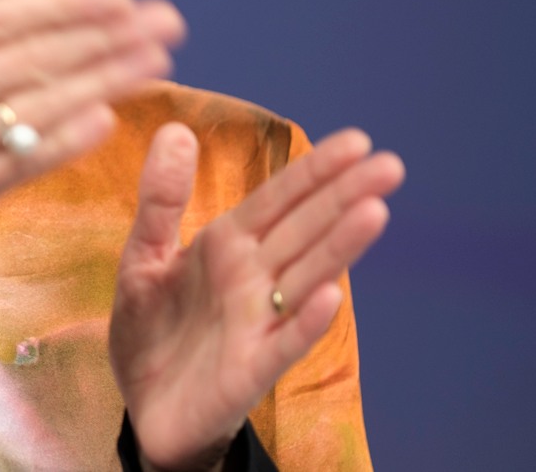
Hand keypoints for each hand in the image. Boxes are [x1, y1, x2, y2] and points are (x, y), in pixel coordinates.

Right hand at [0, 0, 186, 332]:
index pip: (8, 17)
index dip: (70, 5)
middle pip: (43, 56)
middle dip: (113, 35)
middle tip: (166, 19)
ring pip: (48, 103)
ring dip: (111, 80)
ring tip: (158, 59)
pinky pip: (29, 157)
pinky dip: (71, 136)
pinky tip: (110, 116)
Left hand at [109, 124, 404, 470]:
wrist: (146, 407)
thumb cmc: (152, 329)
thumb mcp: (143, 256)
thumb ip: (161, 199)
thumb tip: (176, 128)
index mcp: (228, 245)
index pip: (280, 199)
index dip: (315, 170)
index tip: (358, 140)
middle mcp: (253, 278)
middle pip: (305, 230)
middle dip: (345, 196)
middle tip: (391, 165)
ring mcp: (258, 322)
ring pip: (306, 276)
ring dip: (339, 247)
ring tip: (375, 211)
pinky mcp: (251, 368)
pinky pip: (285, 341)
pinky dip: (307, 319)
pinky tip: (331, 295)